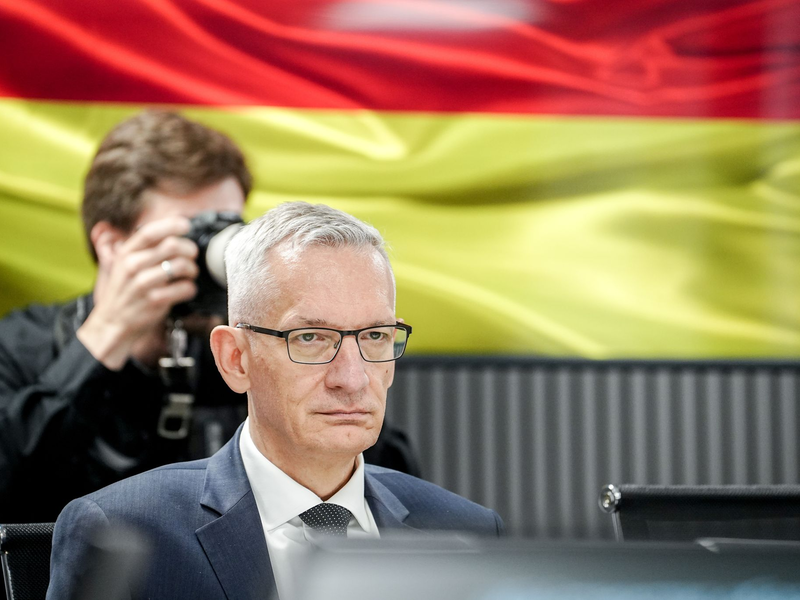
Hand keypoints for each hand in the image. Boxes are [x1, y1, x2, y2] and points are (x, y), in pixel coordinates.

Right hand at [77, 217, 199, 369]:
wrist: (111, 324)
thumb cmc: (125, 291)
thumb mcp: (126, 264)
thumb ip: (145, 247)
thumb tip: (173, 225)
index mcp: (126, 253)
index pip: (150, 231)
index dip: (172, 225)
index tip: (186, 226)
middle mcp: (132, 266)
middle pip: (172, 245)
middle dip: (189, 249)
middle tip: (192, 256)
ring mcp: (143, 284)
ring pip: (182, 266)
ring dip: (192, 269)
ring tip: (189, 274)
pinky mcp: (155, 301)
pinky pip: (185, 288)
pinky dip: (190, 288)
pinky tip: (185, 290)